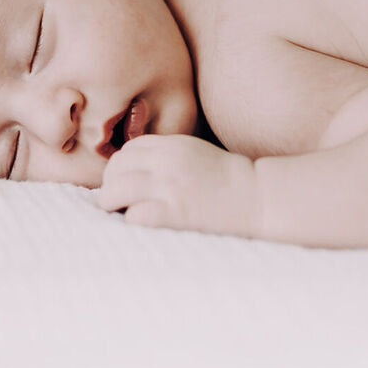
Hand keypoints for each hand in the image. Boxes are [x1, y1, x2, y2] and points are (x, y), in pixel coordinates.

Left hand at [95, 135, 258, 237]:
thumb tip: (131, 170)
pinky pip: (135, 216)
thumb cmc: (227, 179)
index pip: (128, 150)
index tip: (124, 182)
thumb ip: (166, 155)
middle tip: (116, 200)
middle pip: (115, 168)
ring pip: (115, 191)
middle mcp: (168, 162)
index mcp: (173, 145)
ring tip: (120, 212)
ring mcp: (170, 187)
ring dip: (112, 204)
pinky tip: (143, 222)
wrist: (258, 197)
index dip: (120, 167)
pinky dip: (133, 220)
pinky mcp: (175, 213)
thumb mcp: (194, 153)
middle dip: (110, 185)